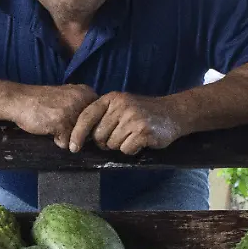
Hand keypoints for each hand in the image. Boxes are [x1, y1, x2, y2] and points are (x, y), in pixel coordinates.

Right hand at [10, 84, 98, 148]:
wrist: (18, 100)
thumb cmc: (42, 101)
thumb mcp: (68, 98)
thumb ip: (83, 108)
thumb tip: (98, 131)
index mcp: (87, 92)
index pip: (99, 119)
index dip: (86, 125)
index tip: (71, 119)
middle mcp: (83, 100)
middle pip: (91, 131)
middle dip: (76, 132)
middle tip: (59, 120)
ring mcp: (73, 112)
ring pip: (80, 138)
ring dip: (66, 136)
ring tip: (53, 123)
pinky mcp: (62, 124)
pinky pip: (67, 144)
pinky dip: (57, 140)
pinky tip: (48, 127)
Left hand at [69, 92, 186, 154]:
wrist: (174, 113)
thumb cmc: (143, 112)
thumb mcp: (121, 106)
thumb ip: (103, 116)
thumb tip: (81, 137)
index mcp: (112, 98)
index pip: (87, 116)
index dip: (77, 133)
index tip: (73, 147)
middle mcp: (120, 106)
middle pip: (98, 136)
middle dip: (106, 142)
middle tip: (120, 136)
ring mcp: (132, 118)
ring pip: (112, 145)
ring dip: (120, 145)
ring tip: (132, 136)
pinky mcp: (143, 131)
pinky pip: (126, 150)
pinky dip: (132, 149)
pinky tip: (140, 141)